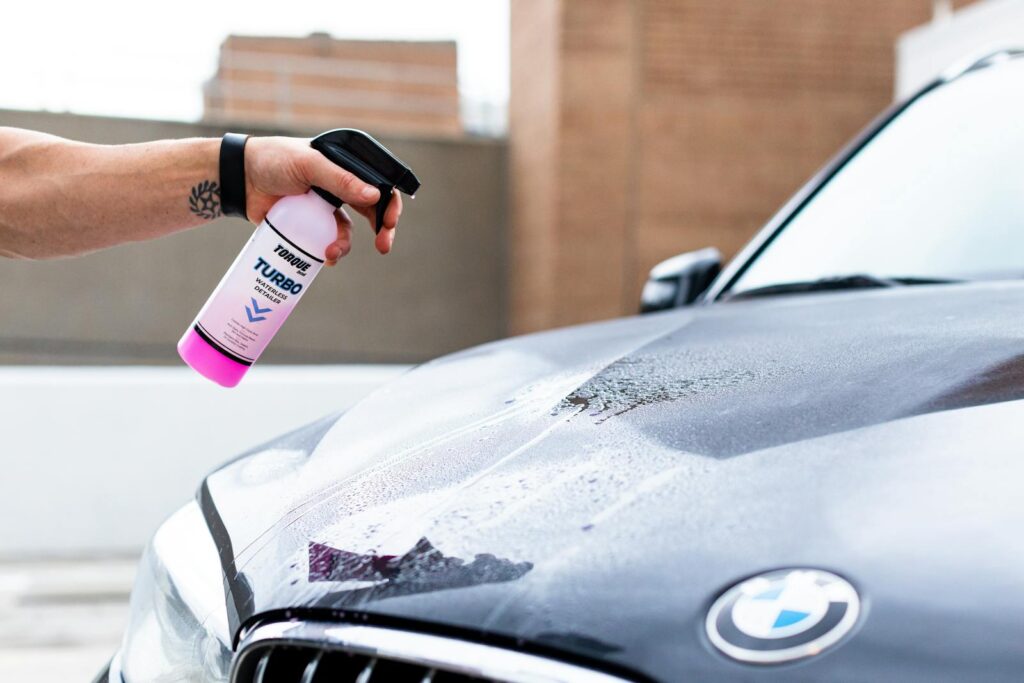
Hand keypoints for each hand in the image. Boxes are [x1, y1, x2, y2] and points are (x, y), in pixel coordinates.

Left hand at [242, 136, 402, 264]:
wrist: (239, 177)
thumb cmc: (274, 160)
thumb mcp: (309, 165)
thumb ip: (340, 179)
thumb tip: (375, 196)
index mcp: (345, 166)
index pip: (378, 184)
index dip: (389, 203)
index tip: (390, 221)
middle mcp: (340, 186)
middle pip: (372, 210)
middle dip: (382, 230)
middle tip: (383, 246)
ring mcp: (325, 206)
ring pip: (348, 230)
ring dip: (346, 244)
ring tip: (332, 253)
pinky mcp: (310, 224)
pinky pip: (326, 240)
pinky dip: (329, 250)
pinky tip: (324, 257)